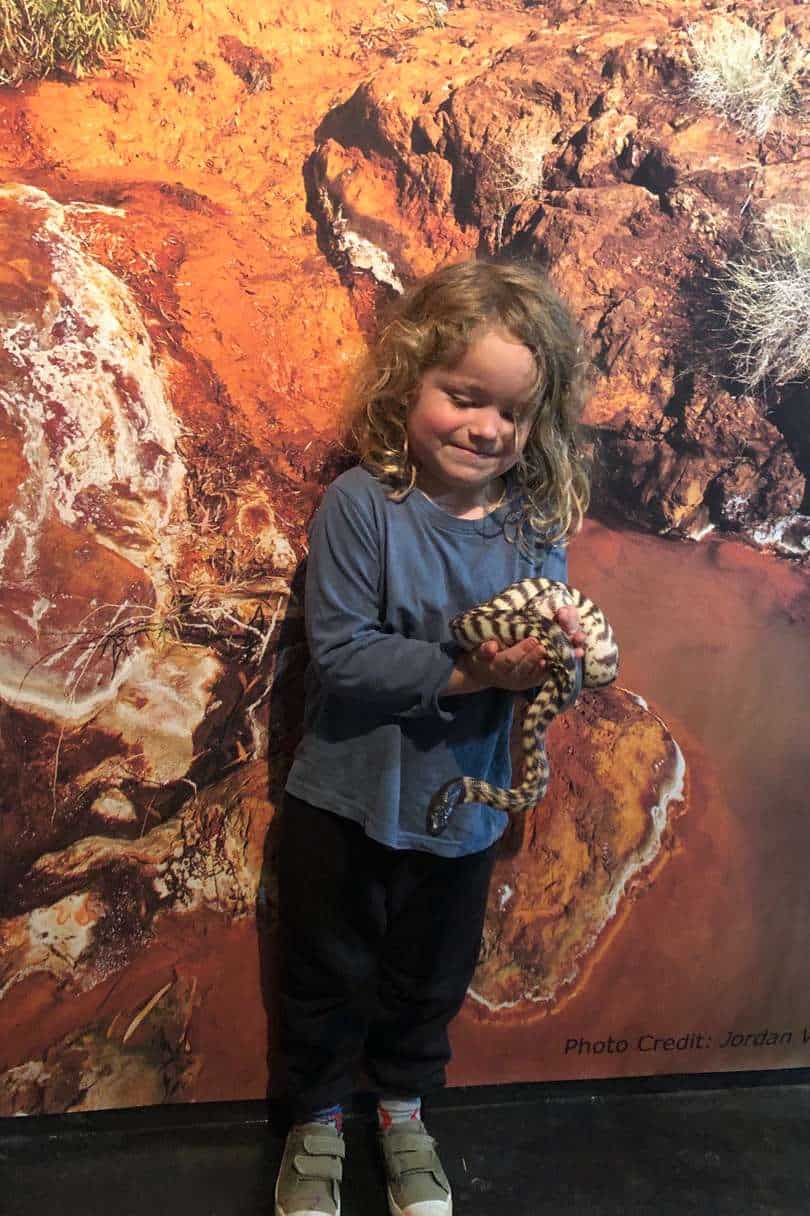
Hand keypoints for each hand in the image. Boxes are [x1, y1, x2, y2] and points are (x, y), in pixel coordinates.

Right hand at [460, 606, 585, 692]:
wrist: (483, 674)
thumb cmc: (481, 657)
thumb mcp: (477, 652)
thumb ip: (483, 650)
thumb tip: (490, 646)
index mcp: (497, 668)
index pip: (511, 660)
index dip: (523, 651)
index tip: (534, 640)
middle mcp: (513, 678)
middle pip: (529, 667)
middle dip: (544, 655)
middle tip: (555, 644)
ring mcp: (525, 681)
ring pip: (543, 672)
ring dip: (560, 660)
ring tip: (574, 650)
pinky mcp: (534, 681)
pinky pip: (548, 675)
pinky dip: (561, 666)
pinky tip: (573, 658)